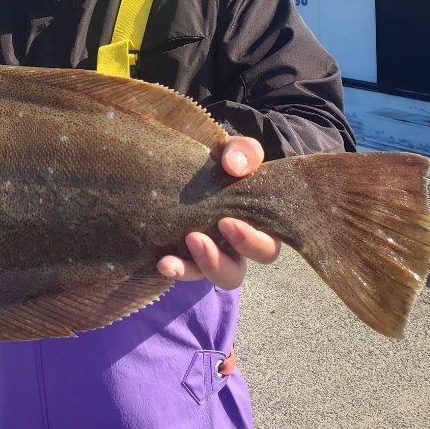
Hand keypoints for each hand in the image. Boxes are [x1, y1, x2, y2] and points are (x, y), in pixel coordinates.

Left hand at [156, 136, 280, 289]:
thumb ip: (244, 153)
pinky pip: (184, 272)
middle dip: (218, 261)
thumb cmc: (224, 160)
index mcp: (256, 226)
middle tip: (196, 237)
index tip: (227, 222)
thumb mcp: (235, 151)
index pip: (266, 247)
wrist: (192, 159)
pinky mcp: (185, 256)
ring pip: (210, 278)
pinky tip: (162, 262)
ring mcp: (209, 254)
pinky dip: (175, 269)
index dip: (251, 242)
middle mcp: (234, 248)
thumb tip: (235, 166)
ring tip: (176, 252)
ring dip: (196, 267)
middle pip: (236, 273)